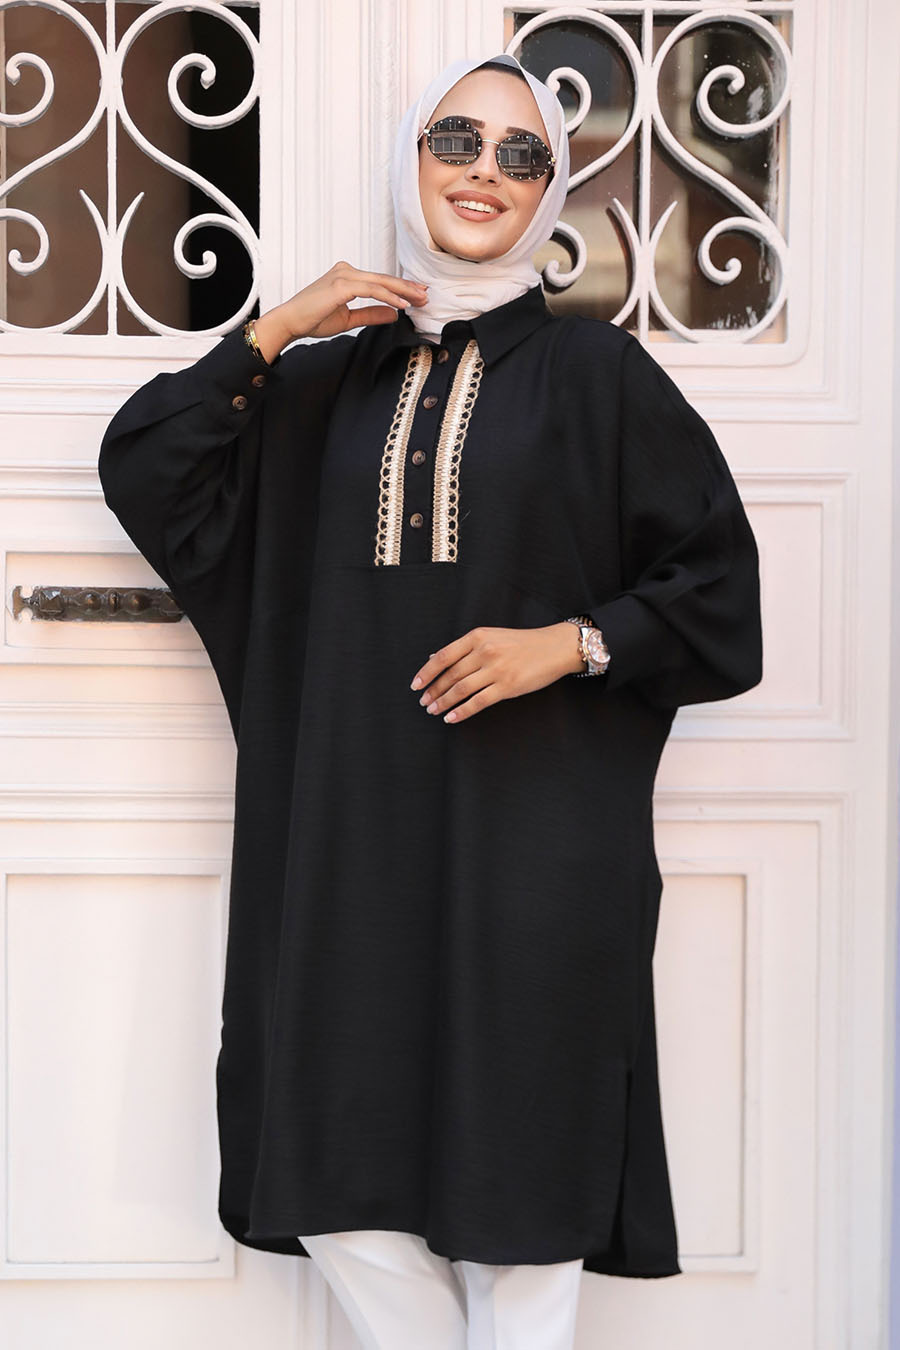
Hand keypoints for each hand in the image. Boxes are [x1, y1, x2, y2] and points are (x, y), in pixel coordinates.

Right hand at [252, 261, 428, 359]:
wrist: (291, 321)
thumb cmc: (313, 319)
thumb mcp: (349, 319)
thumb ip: (371, 314)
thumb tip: (393, 314)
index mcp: (347, 276)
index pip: (379, 280)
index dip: (400, 288)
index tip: (417, 295)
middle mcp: (346, 271)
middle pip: (383, 278)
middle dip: (407, 287)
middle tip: (426, 294)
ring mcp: (344, 275)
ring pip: (381, 282)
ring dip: (403, 291)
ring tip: (419, 300)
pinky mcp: (342, 285)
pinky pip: (372, 290)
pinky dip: (389, 297)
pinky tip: (402, 305)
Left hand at [409, 623, 584, 723]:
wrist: (554, 647)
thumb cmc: (522, 643)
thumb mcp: (491, 637)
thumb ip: (464, 648)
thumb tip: (435, 658)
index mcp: (478, 637)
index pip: (444, 657)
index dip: (427, 673)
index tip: (415, 685)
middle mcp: (484, 651)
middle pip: (450, 675)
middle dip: (433, 691)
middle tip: (424, 702)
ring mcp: (496, 669)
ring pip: (461, 689)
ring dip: (443, 702)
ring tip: (434, 710)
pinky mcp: (507, 686)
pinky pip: (478, 702)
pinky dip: (462, 711)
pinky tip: (451, 717)